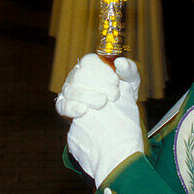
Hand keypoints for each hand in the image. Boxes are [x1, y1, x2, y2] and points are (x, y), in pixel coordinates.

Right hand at [58, 55, 143, 185]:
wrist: (117, 133)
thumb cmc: (123, 103)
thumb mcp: (131, 86)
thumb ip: (130, 71)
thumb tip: (119, 62)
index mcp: (92, 70)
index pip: (89, 61)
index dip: (102, 70)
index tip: (116, 82)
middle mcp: (78, 80)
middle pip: (79, 74)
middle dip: (98, 84)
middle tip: (114, 96)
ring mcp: (70, 95)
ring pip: (70, 89)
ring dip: (88, 95)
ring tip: (102, 104)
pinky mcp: (66, 111)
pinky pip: (62, 105)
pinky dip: (72, 107)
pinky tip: (83, 111)